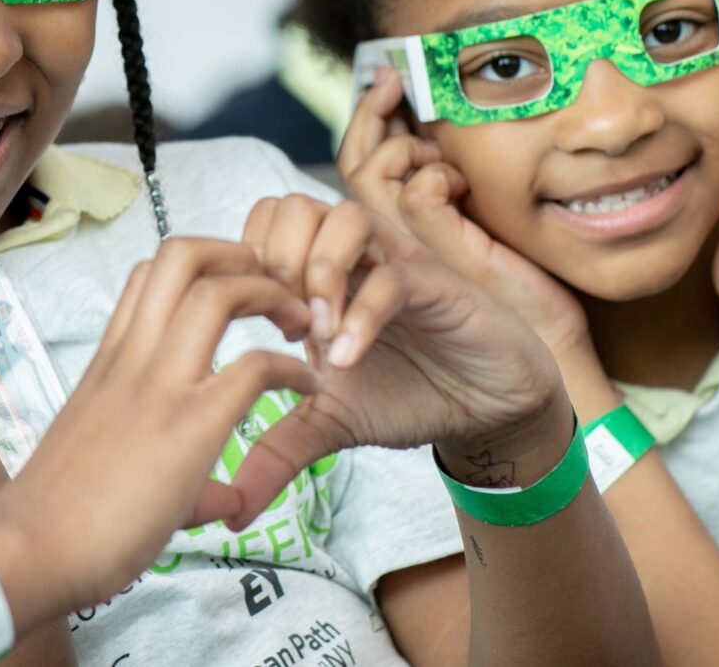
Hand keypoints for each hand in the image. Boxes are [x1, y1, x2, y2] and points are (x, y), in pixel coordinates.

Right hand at [0, 238, 317, 617]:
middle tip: (275, 287)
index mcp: (109, 360)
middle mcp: (131, 358)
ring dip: (273, 294)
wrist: (29, 550)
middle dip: (241, 254)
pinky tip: (310, 389)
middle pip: (183, 254)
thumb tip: (228, 500)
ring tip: (298, 322)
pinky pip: (255, 368)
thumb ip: (179, 473)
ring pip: (218, 291)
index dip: (202, 266)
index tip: (238, 292)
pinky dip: (292, 369)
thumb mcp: (111, 468)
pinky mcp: (188, 429)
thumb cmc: (59, 518)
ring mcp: (158, 388)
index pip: (150, 274)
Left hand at [235, 197, 568, 520]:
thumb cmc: (408, 395)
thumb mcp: (330, 424)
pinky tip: (347, 358)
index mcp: (316, 274)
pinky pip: (392, 276)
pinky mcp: (437, 283)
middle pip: (292, 206)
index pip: (261, 223)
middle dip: (274, 260)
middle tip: (278, 323)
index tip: (247, 323)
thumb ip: (278, 450)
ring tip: (313, 335)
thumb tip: (230, 511)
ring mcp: (395, 263)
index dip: (243, 261)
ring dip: (317, 273)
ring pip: (343, 218)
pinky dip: (362, 314)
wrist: (488, 409)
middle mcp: (353, 256)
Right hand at [336, 71, 588, 351]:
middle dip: (368, 110)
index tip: (387, 82)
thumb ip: (443, 185)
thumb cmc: (510, 288)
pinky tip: (462, 183)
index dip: (364, 119)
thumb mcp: (467, 221)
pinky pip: (417, 192)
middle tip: (391, 77)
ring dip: (403, 143)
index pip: (355, 163)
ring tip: (441, 150)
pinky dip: (438, 173)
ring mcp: (400, 250)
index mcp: (385, 231)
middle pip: (352, 161)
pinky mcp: (431, 258)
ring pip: (369, 172)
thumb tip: (438, 130)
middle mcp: (382, 240)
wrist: (539, 344)